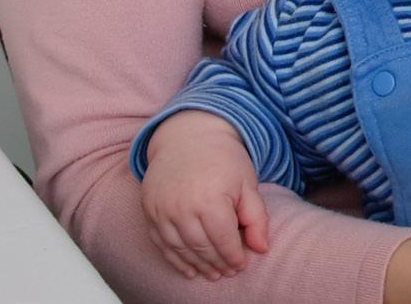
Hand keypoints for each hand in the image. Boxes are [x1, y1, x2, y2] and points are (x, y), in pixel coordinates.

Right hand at [140, 111, 269, 281]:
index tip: (241, 266)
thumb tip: (261, 249)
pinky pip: (161, 243)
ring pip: (180, 249)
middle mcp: (182, 207)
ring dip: (196, 266)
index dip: (233, 257)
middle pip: (201, 247)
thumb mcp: (248, 184)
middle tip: (226, 273)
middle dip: (216, 264)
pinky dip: (174, 259)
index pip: (223, 240)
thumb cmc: (224, 160)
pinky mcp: (149, 210)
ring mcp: (162, 210)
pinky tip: (188, 269)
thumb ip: (256, 218)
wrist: (188, 137)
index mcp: (211, 199)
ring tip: (210, 274)